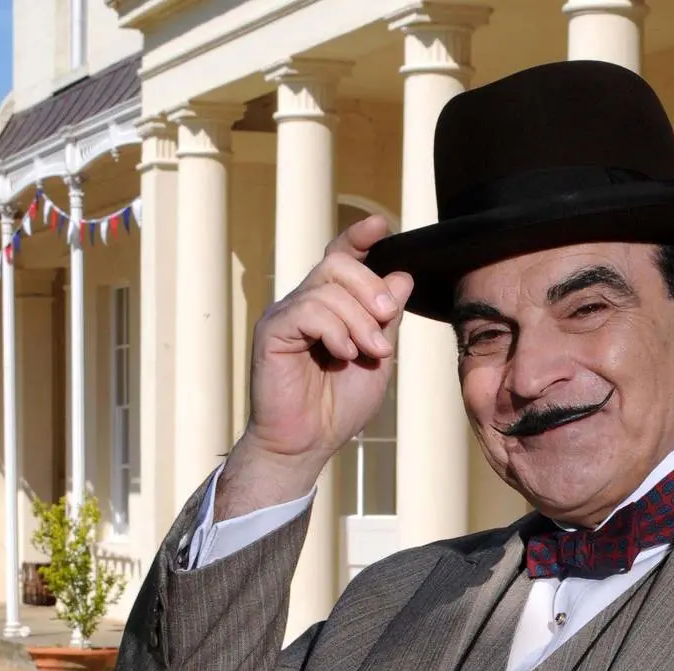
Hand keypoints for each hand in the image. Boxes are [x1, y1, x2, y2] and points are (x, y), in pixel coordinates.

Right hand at [216, 216, 412, 519]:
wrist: (307, 443)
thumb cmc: (338, 404)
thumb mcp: (377, 355)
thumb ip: (386, 318)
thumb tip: (401, 275)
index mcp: (329, 305)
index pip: (341, 257)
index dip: (358, 237)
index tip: (380, 224)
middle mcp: (304, 303)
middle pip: (338, 263)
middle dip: (371, 287)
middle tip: (387, 318)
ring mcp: (286, 316)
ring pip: (327, 288)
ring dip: (360, 320)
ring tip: (370, 352)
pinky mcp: (272, 333)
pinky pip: (308, 311)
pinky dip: (335, 331)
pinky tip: (343, 354)